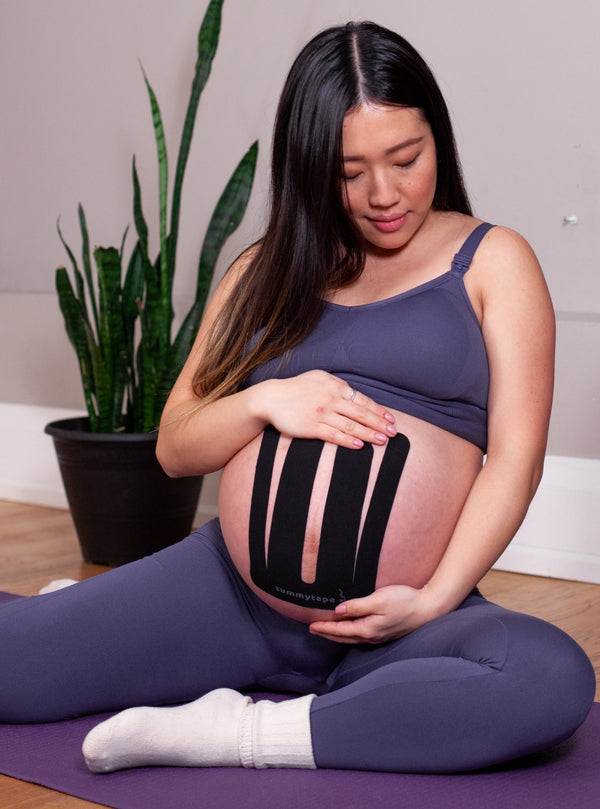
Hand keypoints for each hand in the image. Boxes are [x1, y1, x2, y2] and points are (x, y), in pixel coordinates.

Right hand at [260, 370, 396, 448]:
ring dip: (368, 434)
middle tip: (394, 433)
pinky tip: (359, 445)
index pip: (362, 399)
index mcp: (334, 385)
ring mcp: (321, 413)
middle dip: (379, 423)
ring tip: (382, 441)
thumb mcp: (319, 378)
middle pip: (360, 413)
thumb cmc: (297, 389)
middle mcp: (330, 398)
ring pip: (350, 425)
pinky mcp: (311, 427)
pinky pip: (333, 435)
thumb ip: (338, 386)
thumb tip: (357, 396)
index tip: (391, 419)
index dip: (378, 410)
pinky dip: (348, 440)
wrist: (271, 398)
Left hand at [308, 584, 440, 643]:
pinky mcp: (386, 633)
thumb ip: (357, 606)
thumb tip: (338, 611)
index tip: (311, 626)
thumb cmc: (405, 601)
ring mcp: (379, 636)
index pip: (340, 629)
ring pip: (352, 638)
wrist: (429, 609)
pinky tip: (350, 630)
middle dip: (328, 633)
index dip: (324, 627)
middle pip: (344, 637)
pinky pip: (362, 636)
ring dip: (338, 635)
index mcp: (368, 629)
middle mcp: (372, 636)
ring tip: (327, 631)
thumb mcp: (379, 599)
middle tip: (313, 630)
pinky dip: (350, 634)